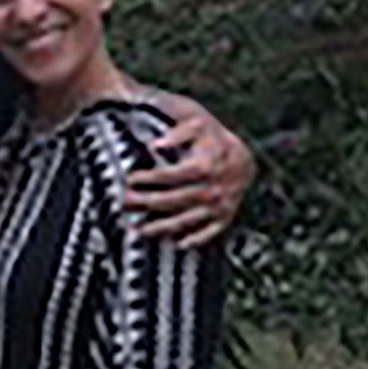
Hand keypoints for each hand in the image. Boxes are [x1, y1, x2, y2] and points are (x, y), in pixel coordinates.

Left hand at [127, 90, 255, 248]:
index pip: (173, 175)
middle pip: (176, 199)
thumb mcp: (196, 124)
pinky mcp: (225, 217)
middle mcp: (215, 188)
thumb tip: (157, 146)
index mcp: (207, 166)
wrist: (241, 157)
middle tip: (126, 203)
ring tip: (140, 229)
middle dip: (149, 203)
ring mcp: (221, 205)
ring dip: (164, 227)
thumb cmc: (210, 138)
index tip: (131, 178)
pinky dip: (196, 239)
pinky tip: (178, 244)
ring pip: (189, 219)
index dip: (151, 178)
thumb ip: (178, 133)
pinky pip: (211, 232)